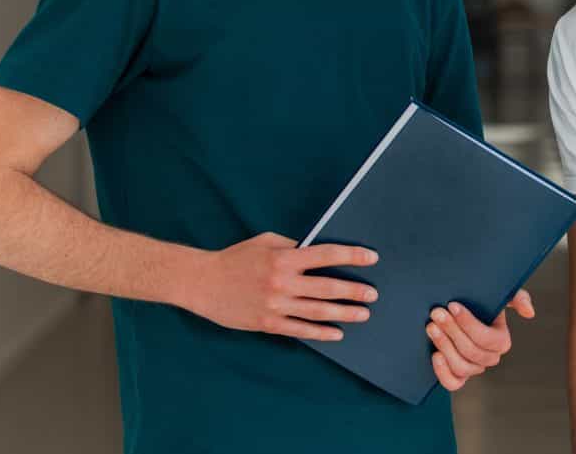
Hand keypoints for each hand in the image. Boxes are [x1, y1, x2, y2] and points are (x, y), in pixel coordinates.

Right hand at [183, 232, 379, 340]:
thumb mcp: (265, 242)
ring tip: (363, 313)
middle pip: (327, 287)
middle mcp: (282, 282)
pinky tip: (337, 333)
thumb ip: (292, 246)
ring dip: (344, 313)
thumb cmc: (235, 258)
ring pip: (317, 311)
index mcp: (283, 258)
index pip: (326, 254)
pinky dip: (321, 333)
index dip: (351, 255)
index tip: (372, 257)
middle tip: (373, 294)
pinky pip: (300, 330)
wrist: (202, 282)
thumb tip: (318, 252)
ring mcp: (275, 305)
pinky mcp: (267, 323)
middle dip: (354, 290)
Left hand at [426, 289, 535, 391]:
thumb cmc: (479, 300)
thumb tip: (529, 313)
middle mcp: (489, 358)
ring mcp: (473, 368)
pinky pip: (453, 383)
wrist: (453, 310)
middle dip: (452, 331)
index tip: (453, 305)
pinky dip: (443, 372)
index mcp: (501, 340)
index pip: (487, 339)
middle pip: (472, 352)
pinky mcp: (457, 375)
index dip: (469, 324)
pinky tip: (435, 354)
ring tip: (431, 327)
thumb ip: (517, 297)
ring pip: (462, 367)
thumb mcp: (499, 294)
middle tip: (436, 313)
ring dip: (444, 346)